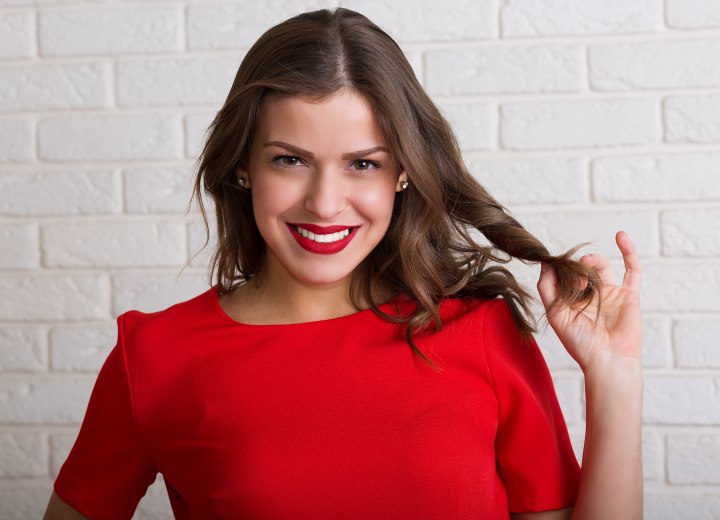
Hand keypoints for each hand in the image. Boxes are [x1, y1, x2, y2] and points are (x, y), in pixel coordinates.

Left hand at [536, 230, 642, 372]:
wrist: (608, 360)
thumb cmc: (580, 343)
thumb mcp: (555, 314)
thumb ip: (547, 288)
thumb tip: (545, 262)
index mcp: (571, 300)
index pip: (563, 274)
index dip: (558, 266)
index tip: (551, 259)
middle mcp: (590, 295)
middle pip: (581, 268)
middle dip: (574, 268)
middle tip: (575, 280)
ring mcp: (610, 293)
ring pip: (601, 266)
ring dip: (591, 261)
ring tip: (586, 267)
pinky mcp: (629, 294)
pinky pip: (632, 269)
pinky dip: (628, 251)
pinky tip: (620, 235)